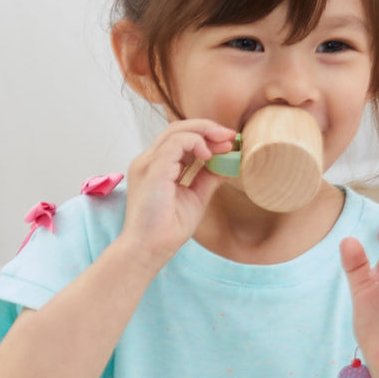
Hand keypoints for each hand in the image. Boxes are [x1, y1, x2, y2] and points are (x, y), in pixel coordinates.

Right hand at [120, 119, 236, 263]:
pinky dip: (195, 143)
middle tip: (230, 136)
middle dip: (207, 128)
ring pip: (176, 130)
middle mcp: (148, 161)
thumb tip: (226, 163)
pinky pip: (175, 143)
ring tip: (224, 144)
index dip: (205, 136)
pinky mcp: (152, 169)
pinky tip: (208, 155)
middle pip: (177, 129)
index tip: (228, 143)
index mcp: (155, 167)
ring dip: (204, 133)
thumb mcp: (195, 197)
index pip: (179, 139)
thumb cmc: (167, 229)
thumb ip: (207, 177)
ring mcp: (148, 163)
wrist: (150, 249)